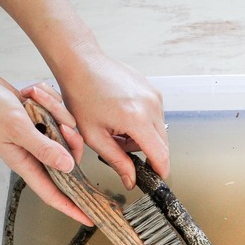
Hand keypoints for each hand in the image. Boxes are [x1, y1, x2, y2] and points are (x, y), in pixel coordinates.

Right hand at [0, 68, 91, 224]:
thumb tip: (67, 167)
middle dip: (71, 140)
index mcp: (24, 162)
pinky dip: (46, 100)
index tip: (89, 218)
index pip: (52, 193)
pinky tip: (30, 94)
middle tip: (65, 123)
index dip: (71, 208)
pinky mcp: (35, 119)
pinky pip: (54, 112)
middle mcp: (31, 152)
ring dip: (54, 111)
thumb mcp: (16, 127)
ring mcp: (34, 135)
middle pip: (67, 157)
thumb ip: (43, 148)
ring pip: (63, 131)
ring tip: (34, 99)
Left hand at [57, 54, 168, 189]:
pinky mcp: (153, 90)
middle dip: (145, 152)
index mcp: (137, 119)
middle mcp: (151, 106)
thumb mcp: (94, 136)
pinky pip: (155, 116)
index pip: (161, 155)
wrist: (81, 64)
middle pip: (162, 144)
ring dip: (142, 137)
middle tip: (119, 146)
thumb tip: (131, 181)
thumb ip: (117, 161)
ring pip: (159, 131)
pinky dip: (142, 123)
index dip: (160, 171)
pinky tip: (122, 115)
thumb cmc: (82, 95)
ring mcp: (154, 95)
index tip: (156, 179)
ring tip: (117, 128)